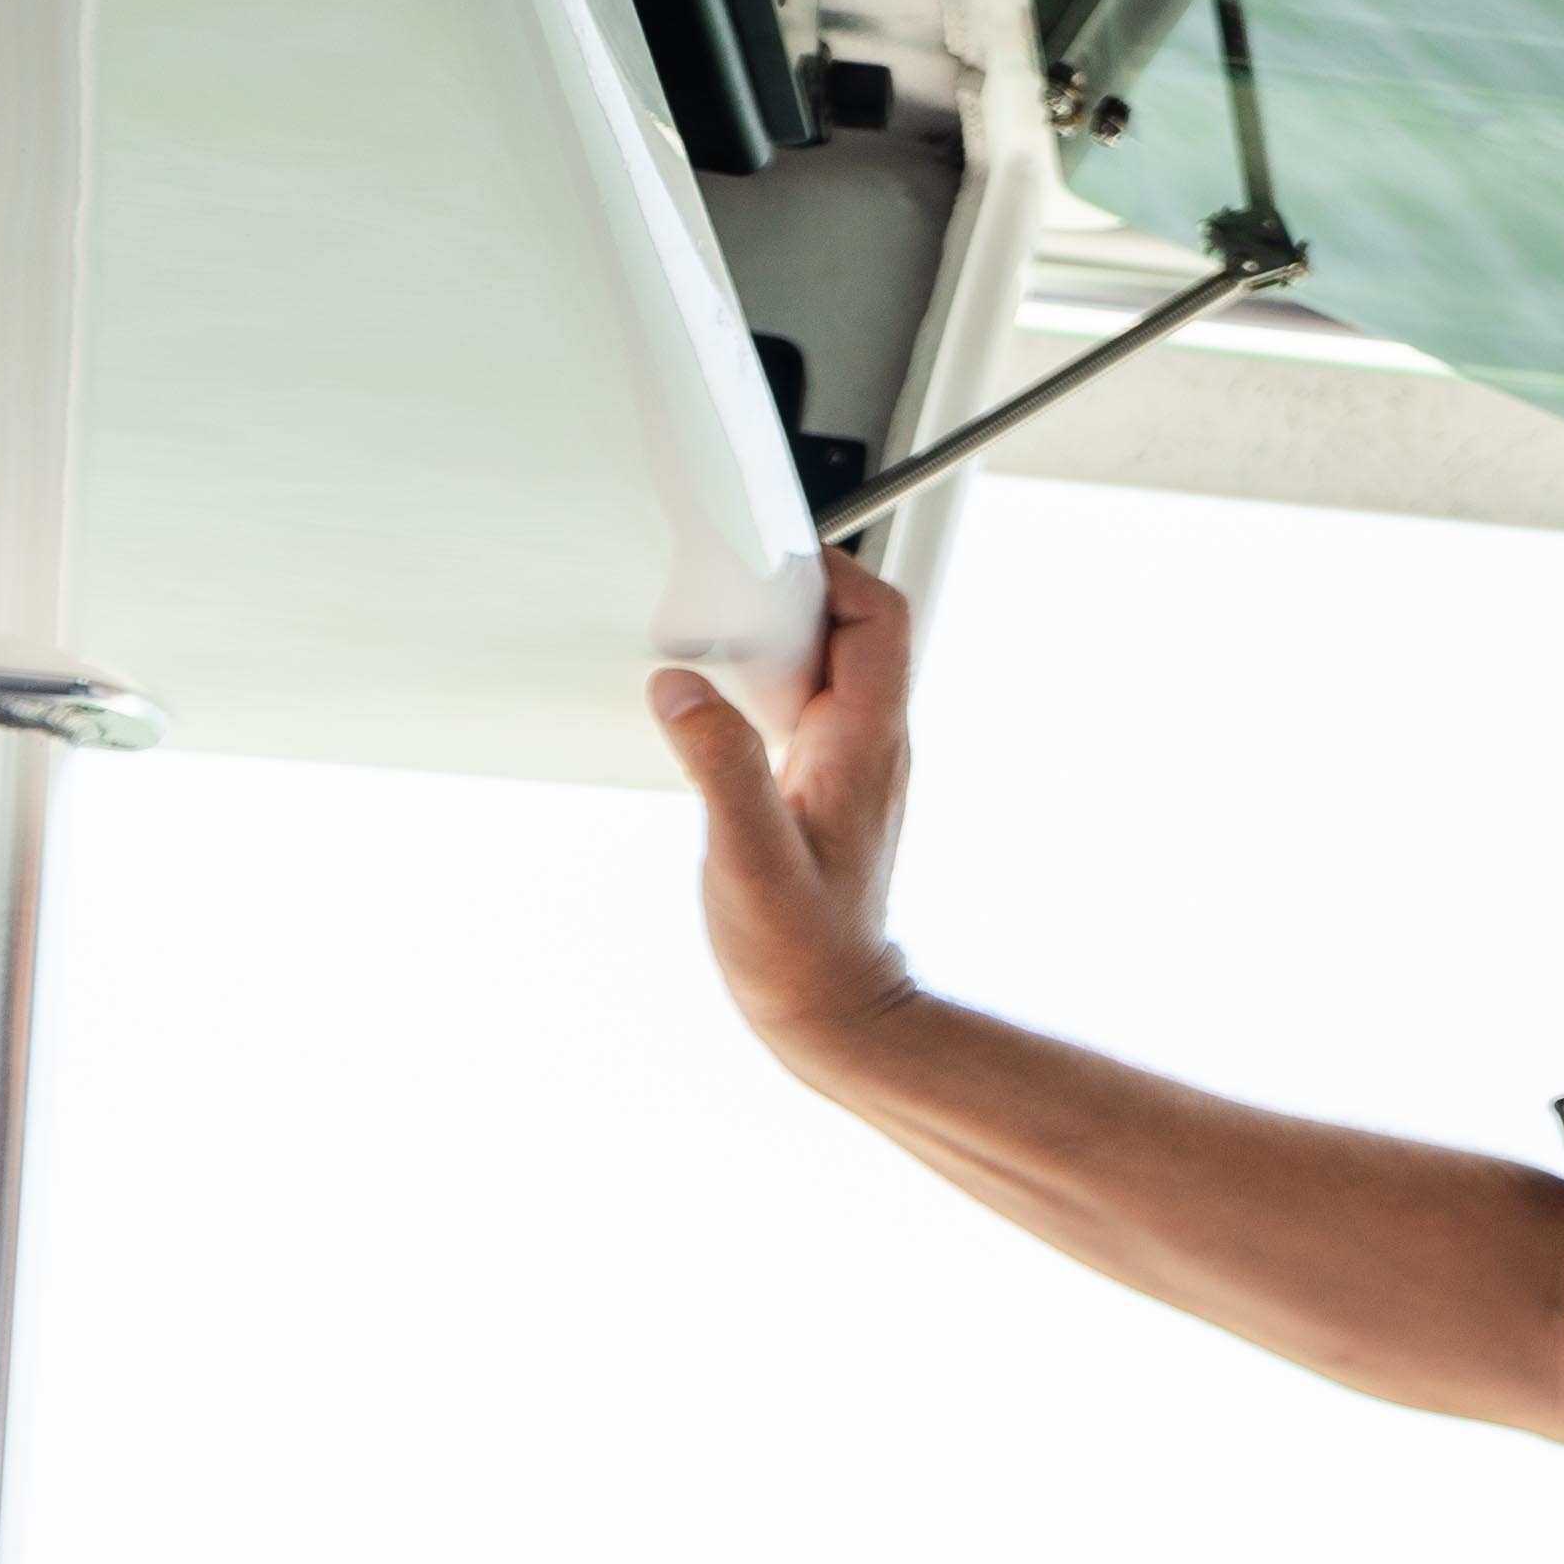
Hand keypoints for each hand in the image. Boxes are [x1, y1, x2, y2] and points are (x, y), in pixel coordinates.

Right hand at [648, 549, 923, 1065]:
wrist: (832, 1013)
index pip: (881, 619)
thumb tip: (683, 688)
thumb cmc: (801, 950)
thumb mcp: (749, 856)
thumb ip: (720, 767)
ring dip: (774, 633)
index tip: (768, 550)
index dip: (834, 568)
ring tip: (708, 623)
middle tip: (723, 576)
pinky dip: (761, 679)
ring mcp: (848, 765)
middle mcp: (868, 744)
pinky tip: (711, 697)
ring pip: (825, 665)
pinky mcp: (819, 786)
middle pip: (854, 629)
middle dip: (795, 588)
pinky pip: (800, 704)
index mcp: (865, 743)